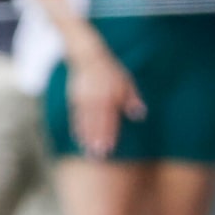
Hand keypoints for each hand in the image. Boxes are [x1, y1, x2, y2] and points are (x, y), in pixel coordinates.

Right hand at [67, 42, 144, 158]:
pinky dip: (77, 129)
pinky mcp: (74, 100)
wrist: (88, 59)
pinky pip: (75, 117)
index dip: (109, 134)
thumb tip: (140, 115)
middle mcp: (95, 98)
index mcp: (109, 95)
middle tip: (98, 155)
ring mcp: (82, 99)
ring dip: (86, 138)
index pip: (109, 118)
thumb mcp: (126, 82)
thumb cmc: (112, 73)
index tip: (110, 148)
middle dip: (96, 139)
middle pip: (96, 122)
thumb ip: (132, 100)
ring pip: (84, 122)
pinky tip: (79, 140)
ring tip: (88, 152)